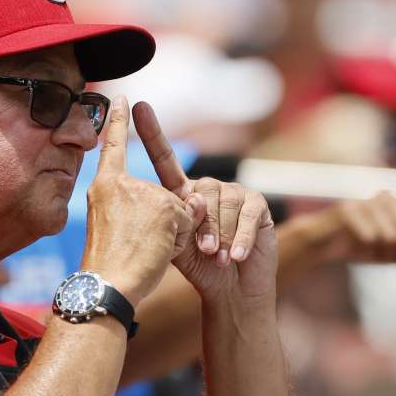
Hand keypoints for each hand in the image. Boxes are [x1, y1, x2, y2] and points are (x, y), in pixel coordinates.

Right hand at [81, 96, 202, 305]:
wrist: (107, 286)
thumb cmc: (108, 268)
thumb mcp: (116, 228)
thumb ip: (148, 208)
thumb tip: (193, 198)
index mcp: (102, 187)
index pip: (113, 148)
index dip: (119, 123)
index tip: (123, 98)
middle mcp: (120, 184)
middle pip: (161, 194)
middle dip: (164, 223)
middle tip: (136, 247)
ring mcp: (144, 194)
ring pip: (178, 208)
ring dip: (173, 234)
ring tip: (145, 252)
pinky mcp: (165, 207)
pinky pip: (189, 221)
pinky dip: (182, 241)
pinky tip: (158, 252)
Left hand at [133, 101, 276, 301]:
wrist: (230, 290)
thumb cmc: (200, 266)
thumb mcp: (178, 243)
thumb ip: (175, 218)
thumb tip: (194, 197)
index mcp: (183, 193)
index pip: (165, 158)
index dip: (152, 132)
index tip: (137, 105)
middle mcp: (208, 187)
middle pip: (203, 193)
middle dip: (204, 226)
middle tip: (206, 252)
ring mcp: (235, 193)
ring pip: (225, 204)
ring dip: (221, 234)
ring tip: (219, 257)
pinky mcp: (257, 205)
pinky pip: (247, 214)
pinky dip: (240, 237)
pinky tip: (237, 255)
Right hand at [319, 175, 395, 262]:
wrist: (320, 241)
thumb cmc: (358, 246)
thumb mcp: (388, 255)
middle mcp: (387, 199)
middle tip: (395, 263)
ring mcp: (367, 202)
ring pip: (393, 236)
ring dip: (384, 254)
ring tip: (373, 254)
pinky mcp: (350, 208)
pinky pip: (371, 236)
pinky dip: (367, 250)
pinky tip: (357, 247)